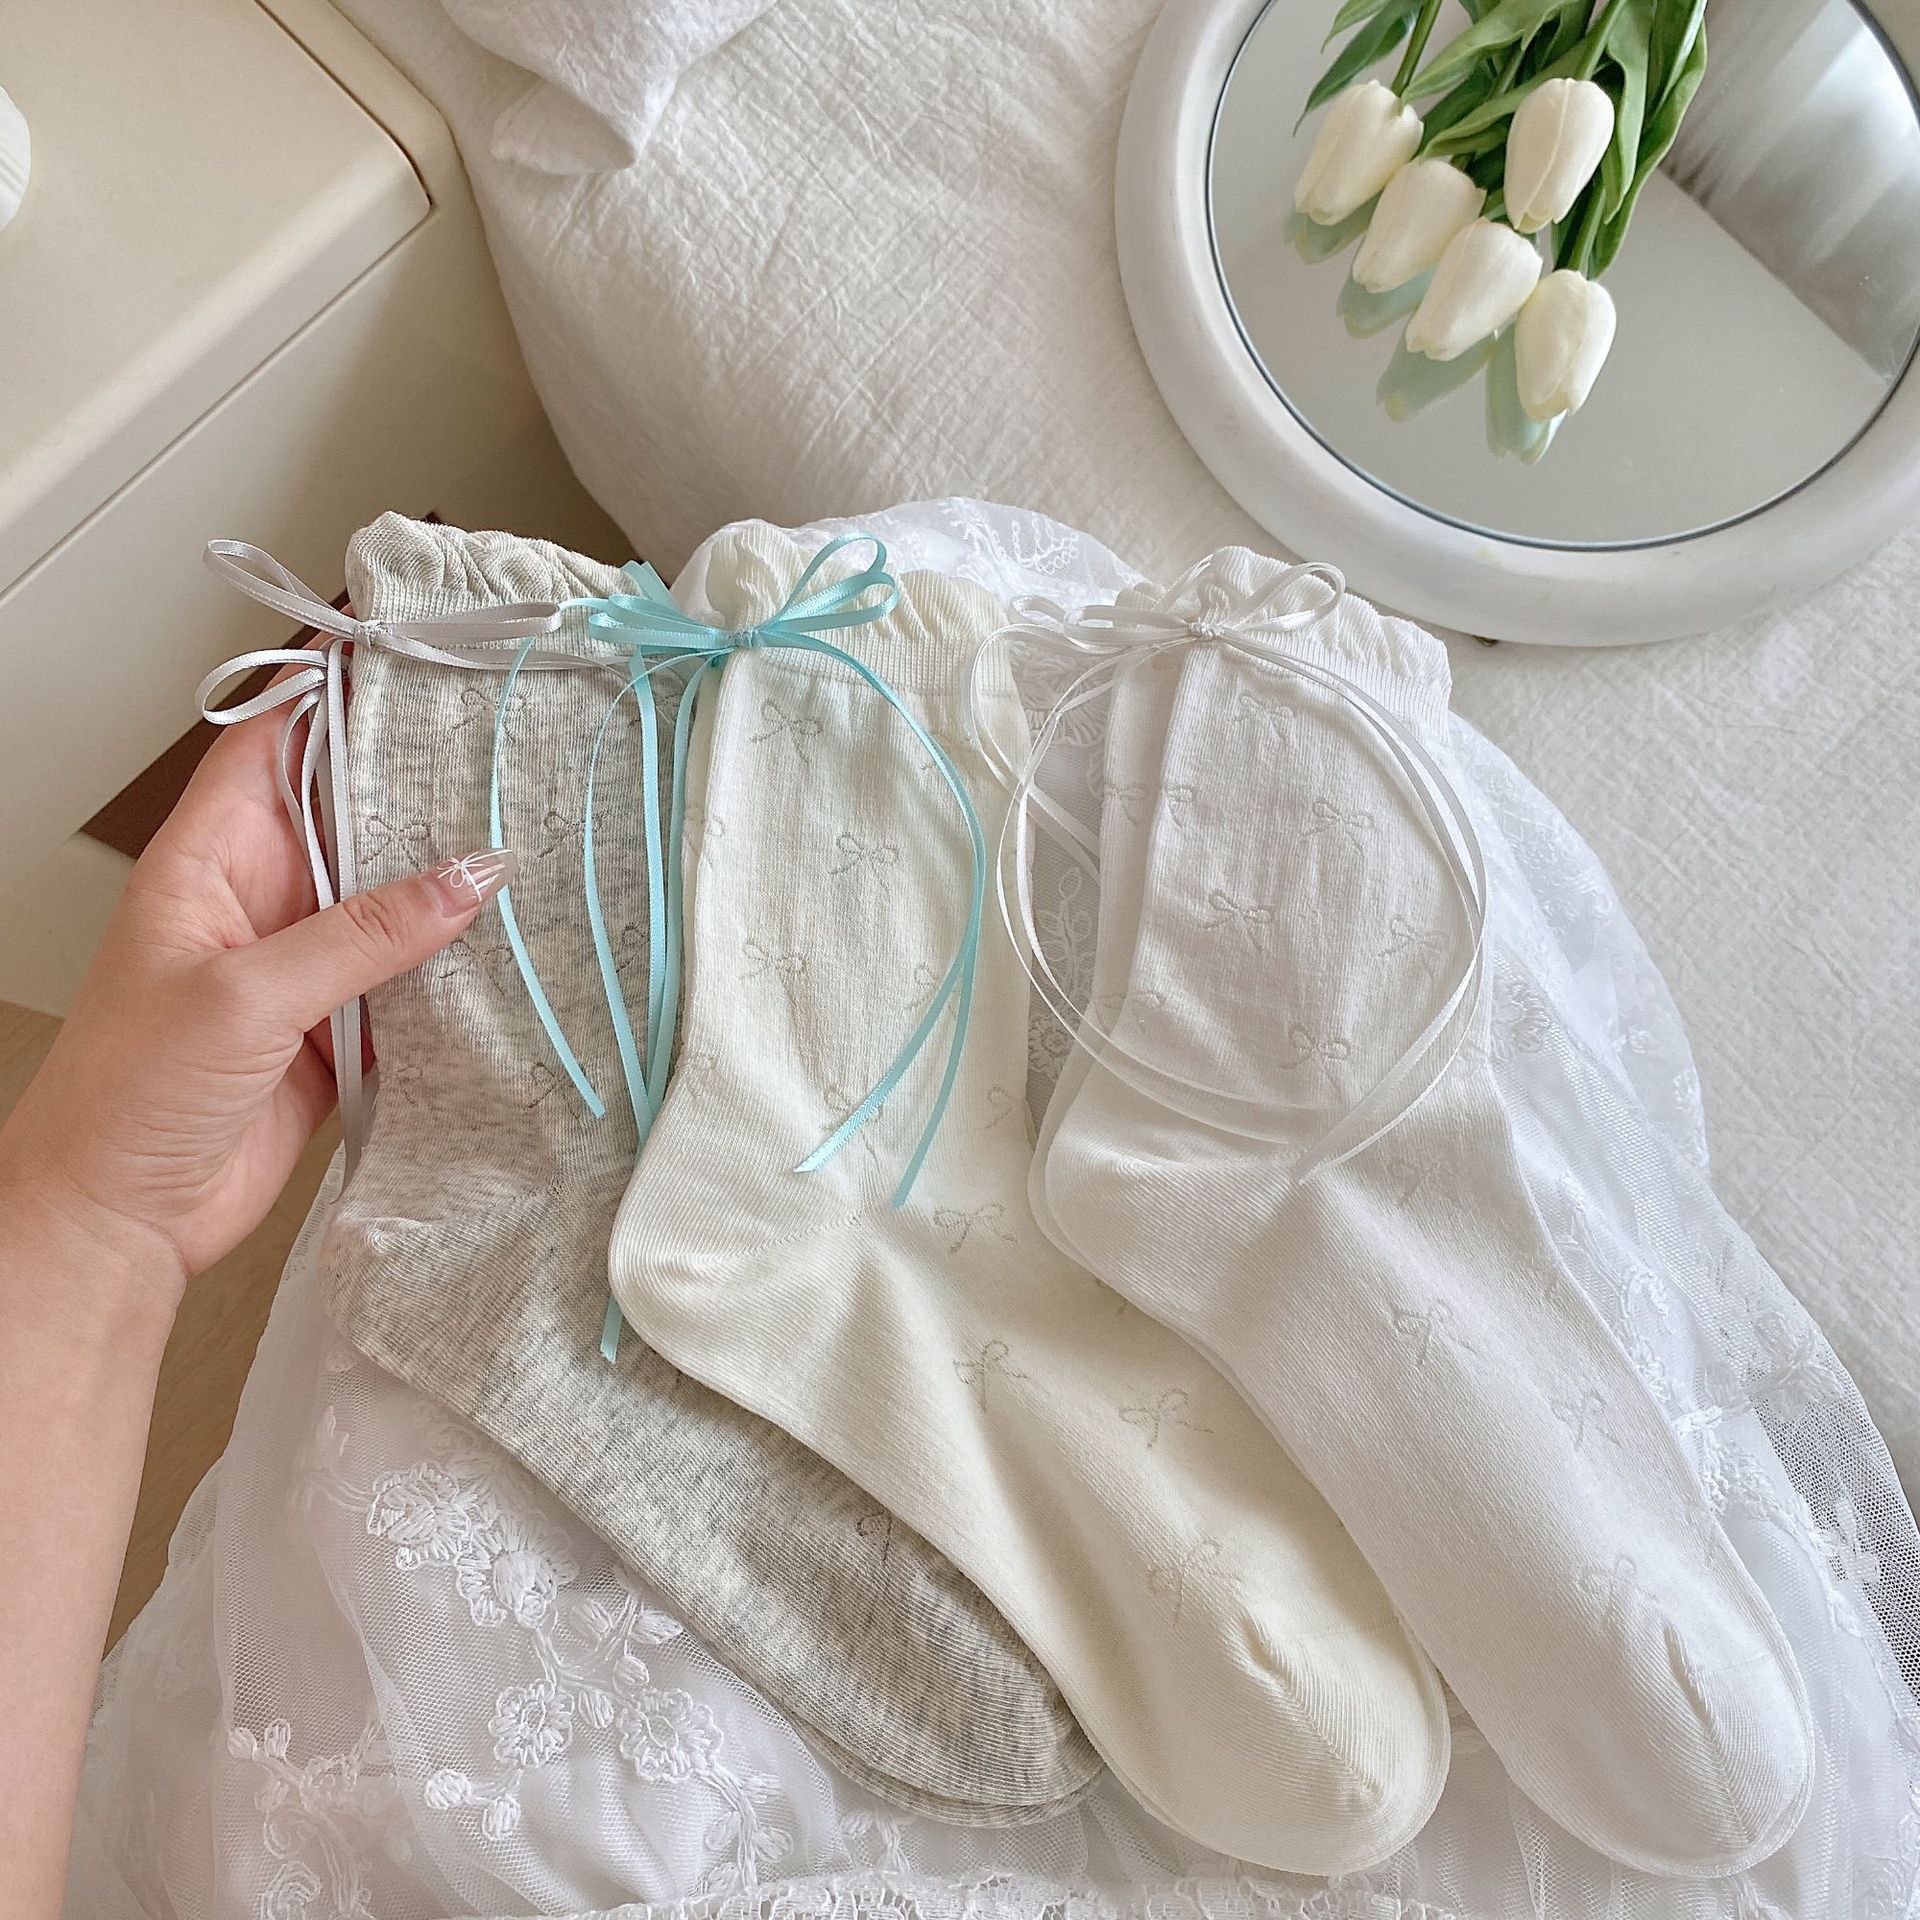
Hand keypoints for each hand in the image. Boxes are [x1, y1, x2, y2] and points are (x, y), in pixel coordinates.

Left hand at [0, 699, 515, 1323]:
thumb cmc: (125, 1097)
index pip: (274, 737)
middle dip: (420, 780)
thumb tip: (469, 876)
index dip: (333, 685)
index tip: (405, 644)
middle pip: (351, 812)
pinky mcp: (337, 1031)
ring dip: (449, 881)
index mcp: (208, 859)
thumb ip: (363, 934)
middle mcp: (260, 899)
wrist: (118, 1224)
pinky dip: (457, 971)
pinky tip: (509, 953)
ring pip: (392, 899)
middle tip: (505, 744)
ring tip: (529, 840)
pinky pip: (410, 982)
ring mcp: (302, 966)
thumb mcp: (244, 995)